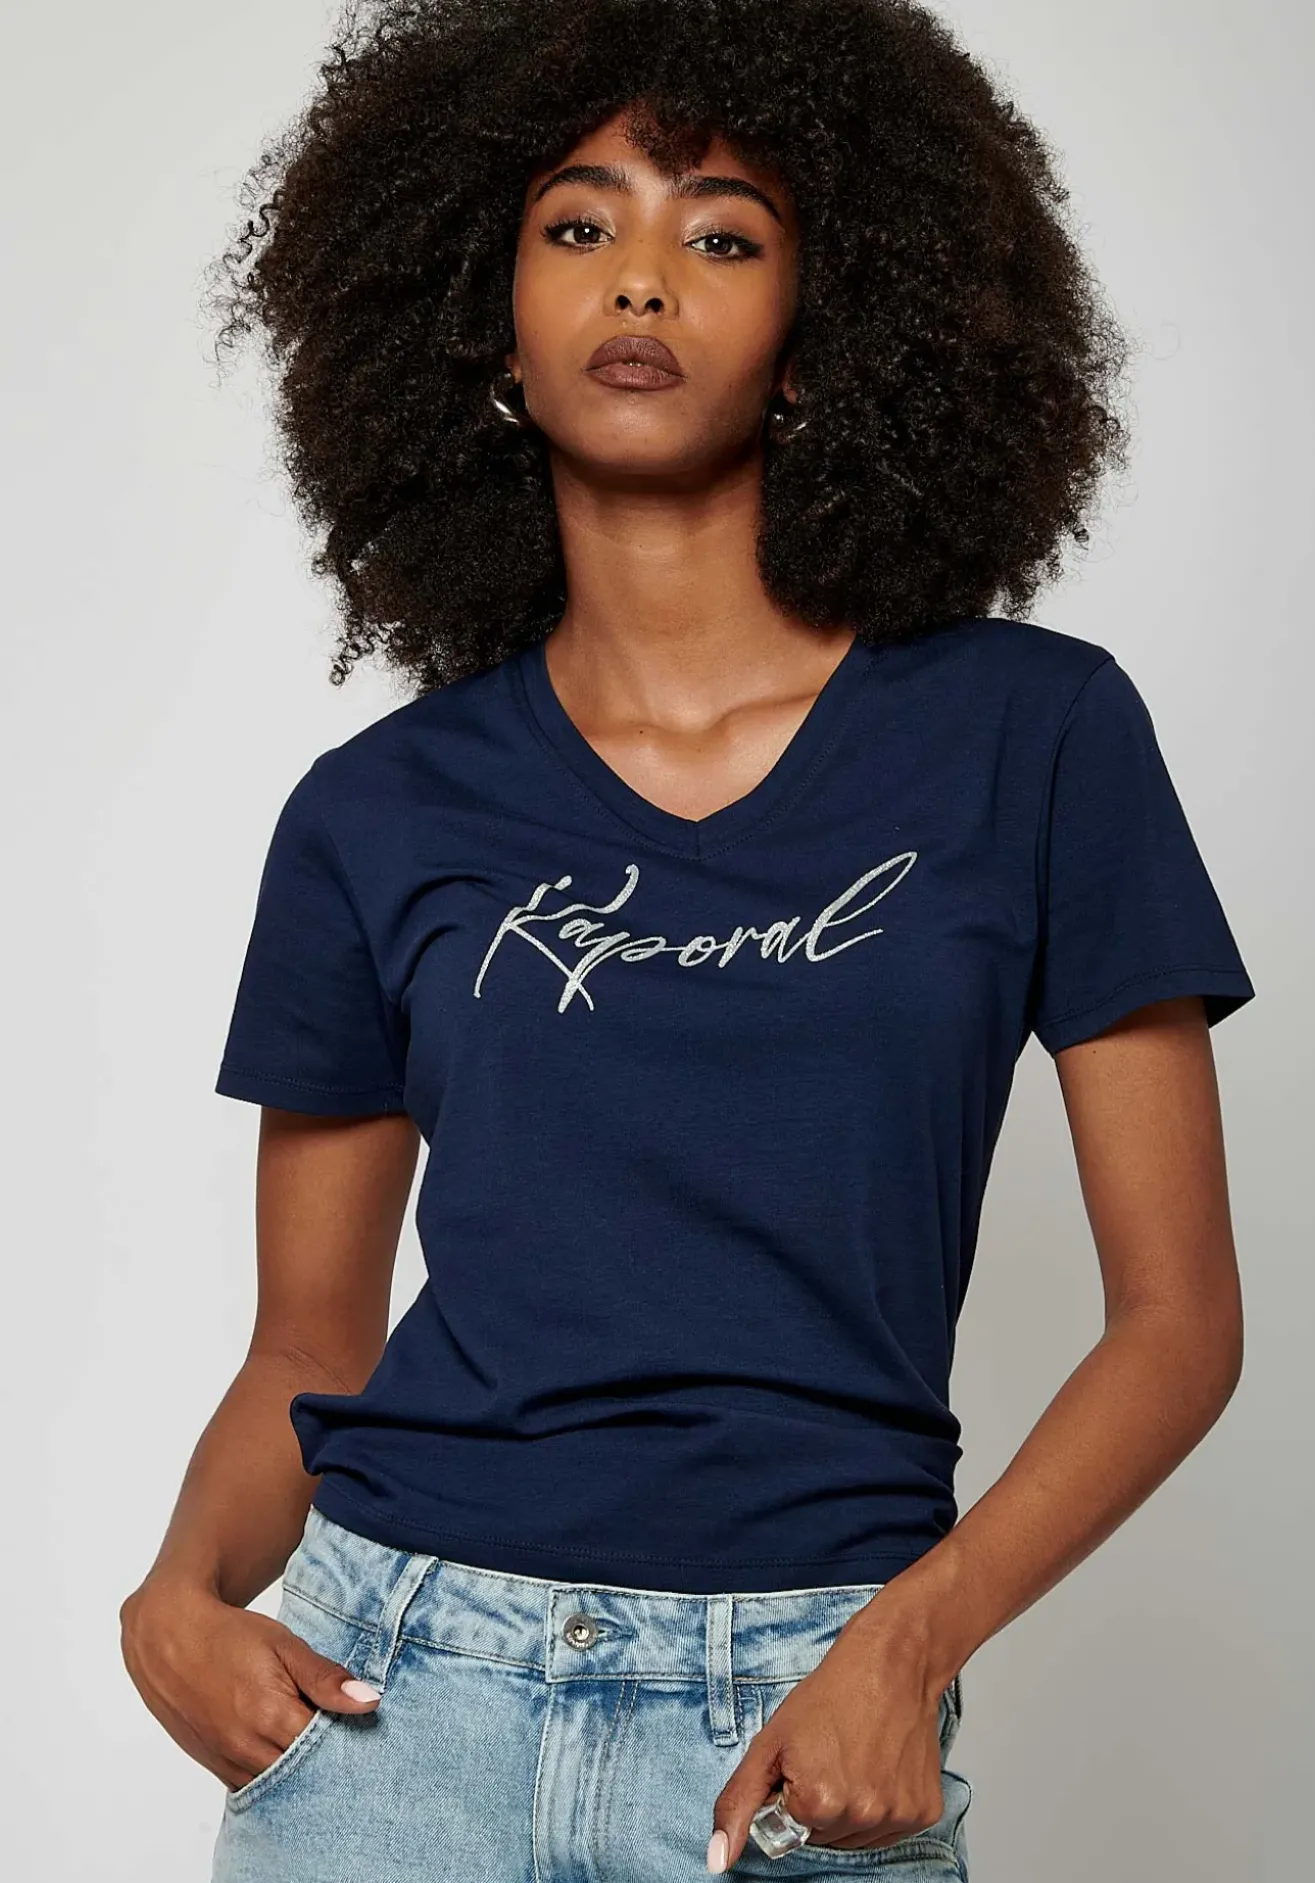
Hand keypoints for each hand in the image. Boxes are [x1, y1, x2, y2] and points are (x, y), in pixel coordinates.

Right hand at [119, 1575, 382, 1791]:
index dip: (348, 1737)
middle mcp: (247, 1747)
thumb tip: (370, 1702)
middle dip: (326, 1758)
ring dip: (300, 1769)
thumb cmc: (229, 1636)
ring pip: (280, 1784)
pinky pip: (254, 1785)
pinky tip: (284, 1750)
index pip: (327, 1747)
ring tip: (312, 1739)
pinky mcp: (215, 1766)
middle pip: (305, 1772)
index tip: (359, 1722)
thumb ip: (325, 1678)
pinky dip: (274, 1774)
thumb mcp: (283, 1645)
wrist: (168, 1638)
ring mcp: (228, 1762)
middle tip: (340, 1731)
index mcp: (270, 1715)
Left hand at [707, 1607, 947, 1870]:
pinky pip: (890, 1829)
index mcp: (819, 1804)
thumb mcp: (769, 1743)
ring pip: (857, 1836)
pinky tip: (880, 1768)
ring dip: (851, 1809)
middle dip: (820, 1804)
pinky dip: (883, 1806)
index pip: (790, 1830)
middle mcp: (862, 1816)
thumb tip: (718, 1860)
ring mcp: (898, 1815)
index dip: (791, 1795)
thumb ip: (738, 1804)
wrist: (890, 1663)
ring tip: (856, 1759)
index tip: (804, 1762)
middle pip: (825, 1836)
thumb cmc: (830, 1695)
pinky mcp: (924, 1811)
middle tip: (829, 1756)